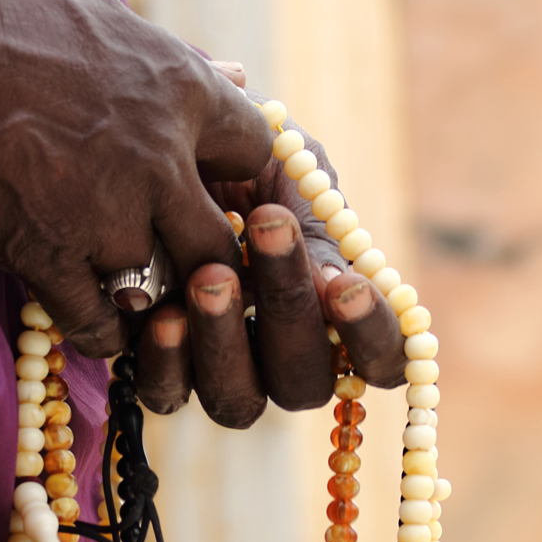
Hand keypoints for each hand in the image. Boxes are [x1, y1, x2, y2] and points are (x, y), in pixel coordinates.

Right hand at [0, 0, 269, 358]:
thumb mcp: (96, 8)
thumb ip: (169, 58)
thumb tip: (229, 76)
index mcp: (177, 86)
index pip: (261, 156)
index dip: (247, 184)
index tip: (225, 196)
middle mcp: (157, 156)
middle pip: (226, 245)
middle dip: (210, 263)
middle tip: (187, 271)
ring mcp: (102, 212)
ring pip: (167, 292)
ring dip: (155, 303)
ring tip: (137, 301)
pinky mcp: (41, 252)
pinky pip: (100, 326)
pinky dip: (100, 333)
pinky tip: (88, 320)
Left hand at [134, 66, 405, 425]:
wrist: (159, 141)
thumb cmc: (241, 156)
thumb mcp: (289, 170)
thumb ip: (315, 224)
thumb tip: (337, 282)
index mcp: (335, 312)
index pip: (383, 359)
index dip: (374, 337)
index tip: (348, 286)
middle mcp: (285, 357)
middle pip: (305, 383)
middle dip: (289, 313)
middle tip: (266, 234)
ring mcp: (224, 372)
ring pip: (239, 400)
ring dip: (227, 341)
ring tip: (209, 275)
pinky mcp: (161, 373)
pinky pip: (167, 394)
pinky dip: (168, 360)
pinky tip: (163, 314)